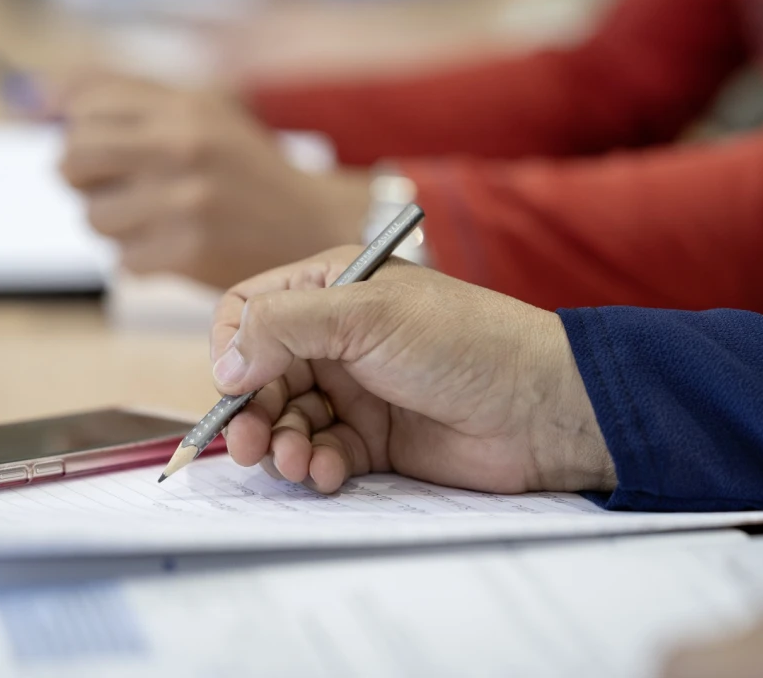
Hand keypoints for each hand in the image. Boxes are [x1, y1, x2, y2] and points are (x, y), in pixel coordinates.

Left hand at [54, 71, 369, 288]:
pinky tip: (175, 247)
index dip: (87, 132)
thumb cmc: (247, 171)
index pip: (86, 108)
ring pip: (94, 217)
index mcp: (183, 108)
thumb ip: (124, 97)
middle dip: (84, 179)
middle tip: (113, 187)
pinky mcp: (188, 250)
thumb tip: (27, 94)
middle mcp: (181, 147)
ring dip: (116, 225)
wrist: (311, 224)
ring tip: (156, 220)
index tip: (110, 150)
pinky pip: (123, 260)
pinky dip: (142, 260)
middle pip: (73, 159)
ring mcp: (184, 201)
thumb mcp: (200, 113)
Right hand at [211, 247, 614, 494]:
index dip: (232, 350)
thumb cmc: (463, 341)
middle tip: (246, 445)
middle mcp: (337, 337)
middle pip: (260, 376)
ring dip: (281, 445)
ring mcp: (356, 389)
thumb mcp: (368, 315)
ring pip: (287, 421)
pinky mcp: (374, 439)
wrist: (539, 407)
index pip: (251, 313)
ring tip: (299, 462)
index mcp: (331, 288)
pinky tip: (330, 473)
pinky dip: (317, 467)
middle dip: (250, 412)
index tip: (233, 386)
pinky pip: (322, 454)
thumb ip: (286, 327)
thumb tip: (223, 363)